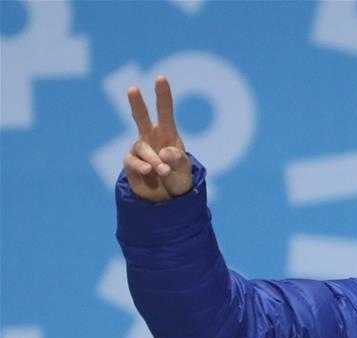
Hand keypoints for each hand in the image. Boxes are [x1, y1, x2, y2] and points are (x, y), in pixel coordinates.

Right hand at [123, 75, 192, 201]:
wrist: (168, 199)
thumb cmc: (179, 178)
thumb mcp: (184, 169)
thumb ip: (177, 159)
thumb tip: (164, 152)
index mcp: (167, 134)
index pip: (165, 111)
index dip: (163, 95)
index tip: (161, 78)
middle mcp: (150, 138)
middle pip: (141, 117)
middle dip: (137, 103)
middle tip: (132, 89)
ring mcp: (139, 150)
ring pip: (142, 148)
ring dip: (154, 160)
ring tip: (164, 171)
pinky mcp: (130, 164)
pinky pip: (132, 161)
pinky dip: (141, 166)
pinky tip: (149, 170)